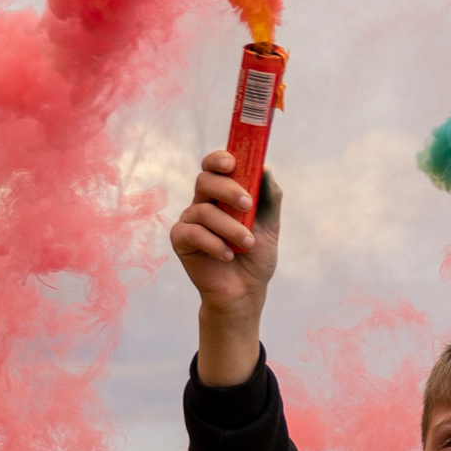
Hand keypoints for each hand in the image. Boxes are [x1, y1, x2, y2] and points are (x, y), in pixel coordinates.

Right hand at [171, 150, 278, 384]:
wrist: (245, 291)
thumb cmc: (256, 256)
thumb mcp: (270, 224)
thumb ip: (269, 197)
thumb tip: (265, 168)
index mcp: (223, 194)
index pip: (214, 166)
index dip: (219, 159)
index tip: (233, 163)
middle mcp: (204, 202)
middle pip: (205, 181)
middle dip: (228, 189)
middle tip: (247, 205)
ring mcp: (190, 221)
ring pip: (203, 210)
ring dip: (229, 226)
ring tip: (247, 243)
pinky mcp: (180, 240)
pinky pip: (192, 232)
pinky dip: (213, 243)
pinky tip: (227, 255)